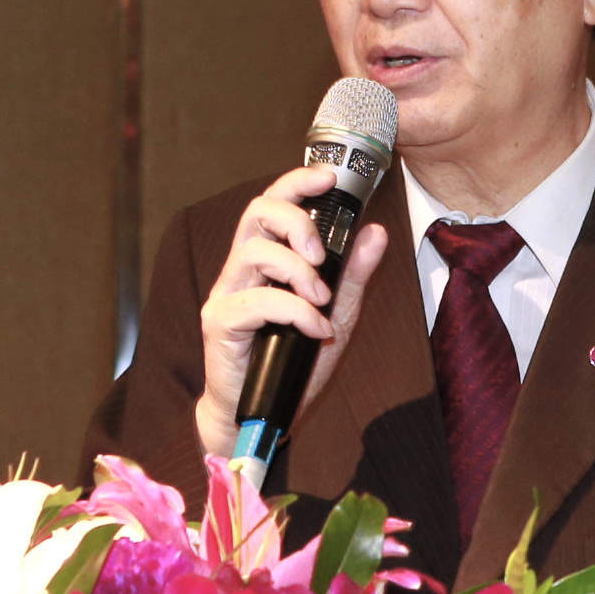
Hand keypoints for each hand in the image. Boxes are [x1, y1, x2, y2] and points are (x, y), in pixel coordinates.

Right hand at [192, 164, 392, 462]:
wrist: (263, 416)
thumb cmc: (293, 364)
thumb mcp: (337, 315)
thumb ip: (352, 275)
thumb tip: (374, 231)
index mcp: (266, 262)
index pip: (273, 205)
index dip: (296, 183)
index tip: (328, 177)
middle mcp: (241, 272)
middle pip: (256, 213)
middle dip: (295, 222)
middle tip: (320, 253)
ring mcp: (227, 295)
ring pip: (255, 253)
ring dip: (297, 271)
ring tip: (321, 300)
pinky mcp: (220, 324)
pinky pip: (257, 302)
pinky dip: (295, 312)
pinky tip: (316, 331)